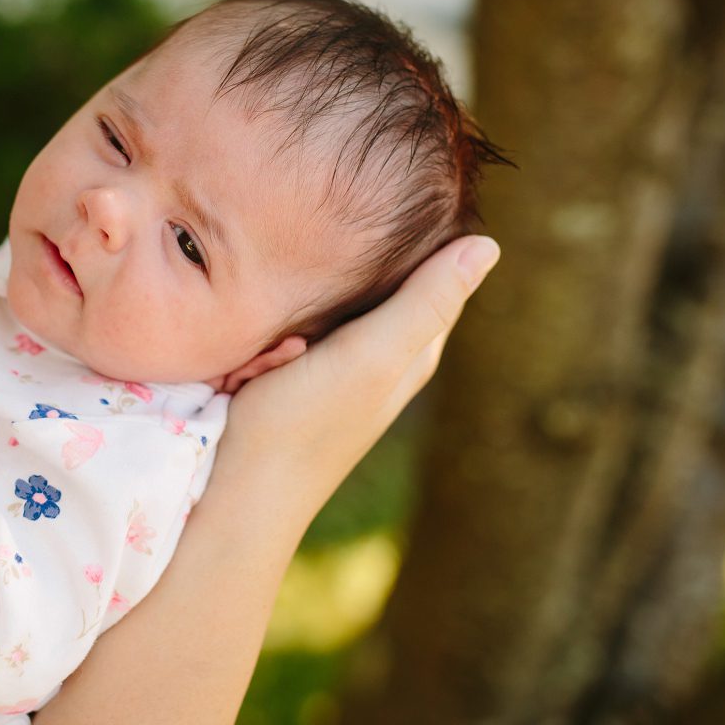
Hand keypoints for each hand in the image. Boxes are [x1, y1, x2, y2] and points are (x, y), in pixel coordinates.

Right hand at [219, 235, 499, 514]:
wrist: (235, 490)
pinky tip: (258, 356)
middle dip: (336, 275)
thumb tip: (489, 245)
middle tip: (308, 308)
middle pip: (371, 281)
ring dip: (296, 306)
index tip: (370, 234)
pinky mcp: (294, 370)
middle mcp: (383, 354)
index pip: (433, 270)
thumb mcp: (370, 356)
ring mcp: (336, 364)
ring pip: (320, 302)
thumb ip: (424, 302)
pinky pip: (286, 330)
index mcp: (416, 349)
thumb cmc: (304, 425)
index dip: (409, 241)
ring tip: (279, 344)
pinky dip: (271, 334)